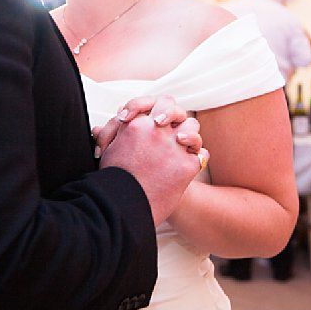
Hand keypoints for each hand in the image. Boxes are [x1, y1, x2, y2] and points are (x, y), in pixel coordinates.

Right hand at [99, 103, 205, 225]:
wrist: (122, 207)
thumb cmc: (113, 181)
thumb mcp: (108, 150)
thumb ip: (116, 131)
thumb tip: (119, 117)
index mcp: (137, 124)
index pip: (156, 102)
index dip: (158, 108)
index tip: (157, 119)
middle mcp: (158, 131)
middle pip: (177, 110)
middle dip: (176, 115)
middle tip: (171, 127)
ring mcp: (174, 147)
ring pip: (192, 127)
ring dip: (189, 135)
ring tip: (182, 145)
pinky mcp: (186, 166)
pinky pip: (202, 154)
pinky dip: (197, 157)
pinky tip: (191, 161)